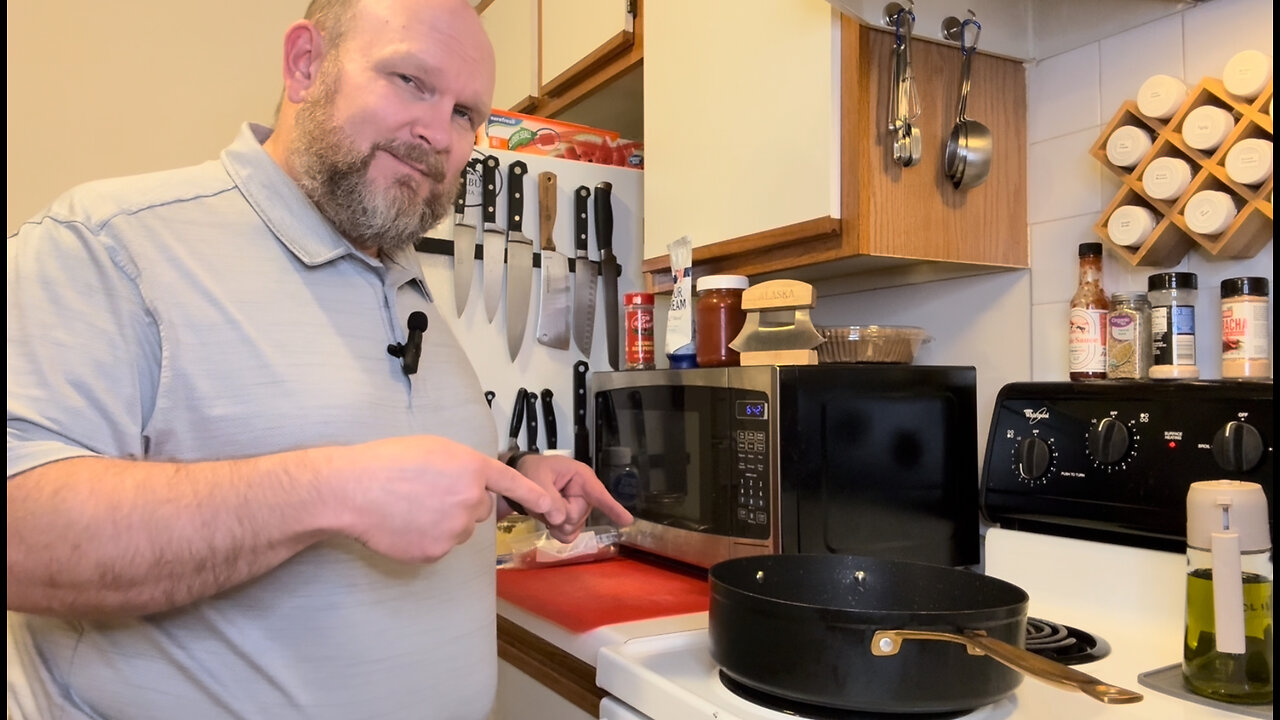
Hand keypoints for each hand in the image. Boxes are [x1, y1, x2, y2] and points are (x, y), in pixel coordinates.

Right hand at [332, 436, 567, 562]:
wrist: (353, 490)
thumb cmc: (387, 463)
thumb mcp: (434, 449)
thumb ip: (464, 466)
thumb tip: (475, 484)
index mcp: (471, 468)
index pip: (513, 484)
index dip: (536, 496)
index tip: (555, 507)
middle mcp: (470, 500)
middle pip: (479, 508)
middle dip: (461, 503)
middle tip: (428, 493)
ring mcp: (454, 529)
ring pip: (459, 529)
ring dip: (443, 521)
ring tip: (410, 506)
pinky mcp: (436, 552)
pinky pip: (440, 546)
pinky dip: (426, 538)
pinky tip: (404, 524)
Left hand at [508, 454, 633, 542]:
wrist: (523, 478)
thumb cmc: (533, 471)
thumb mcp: (536, 479)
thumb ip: (548, 498)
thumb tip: (560, 519)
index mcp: (581, 478)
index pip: (599, 494)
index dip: (612, 508)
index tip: (627, 521)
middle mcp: (585, 494)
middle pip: (579, 516)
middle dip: (560, 514)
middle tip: (544, 503)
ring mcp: (581, 508)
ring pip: (574, 527)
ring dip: (557, 524)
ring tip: (546, 510)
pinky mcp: (573, 520)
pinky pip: (570, 535)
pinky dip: (559, 533)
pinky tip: (550, 523)